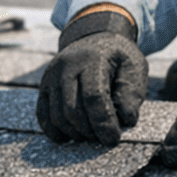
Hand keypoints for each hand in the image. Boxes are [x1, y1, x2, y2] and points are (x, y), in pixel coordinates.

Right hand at [36, 10, 147, 144]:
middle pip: (72, 108)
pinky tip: (68, 137)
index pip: (94, 96)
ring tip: (91, 135)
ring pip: (57, 114)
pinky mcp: (44, 86)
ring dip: (74, 132)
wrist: (93, 37)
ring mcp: (52, 76)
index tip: (113, 139)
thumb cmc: (117, 57)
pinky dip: (53, 130)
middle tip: (103, 137)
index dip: (103, 122)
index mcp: (93, 59)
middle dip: (89, 130)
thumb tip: (126, 120)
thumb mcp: (134, 67)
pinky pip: (42, 113)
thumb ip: (132, 93)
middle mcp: (67, 67)